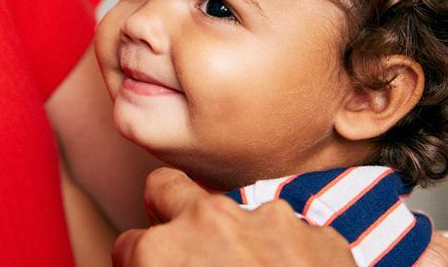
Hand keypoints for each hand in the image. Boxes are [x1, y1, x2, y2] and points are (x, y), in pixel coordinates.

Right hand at [112, 167, 355, 266]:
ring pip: (237, 214)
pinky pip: (293, 236)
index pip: (130, 244)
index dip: (141, 264)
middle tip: (188, 253)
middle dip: (170, 213)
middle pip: (167, 188)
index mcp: (162, 251)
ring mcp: (267, 220)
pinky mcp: (317, 235)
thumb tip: (163, 263)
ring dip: (239, 241)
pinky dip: (290, 258)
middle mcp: (209, 221)